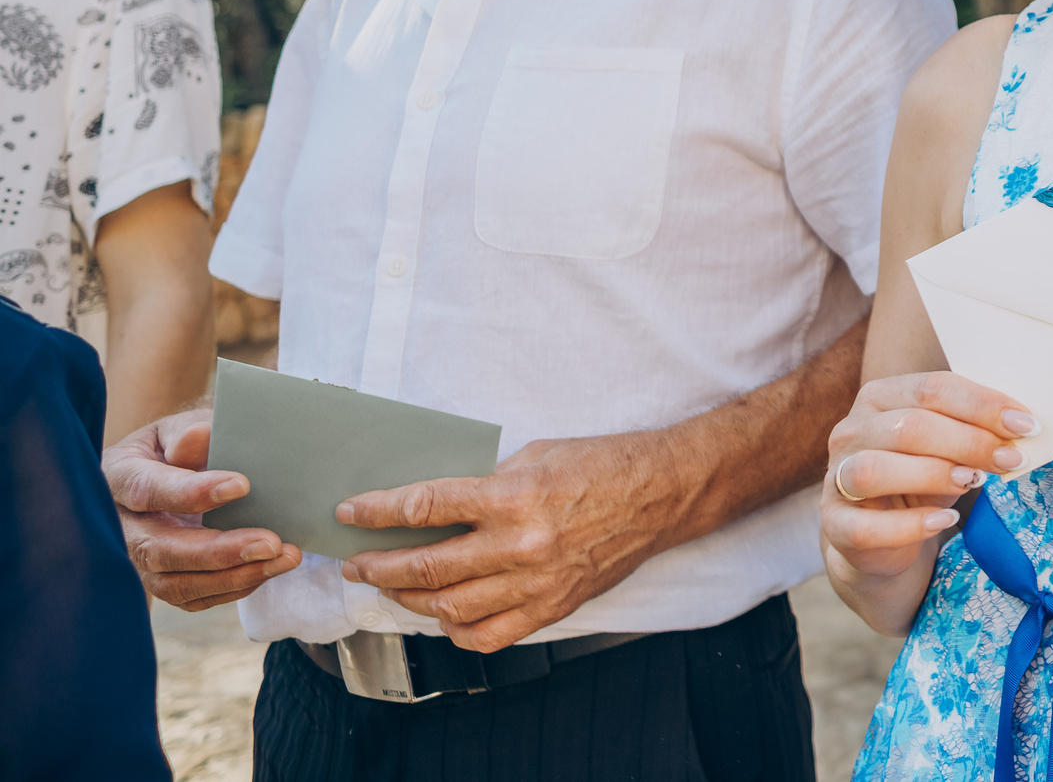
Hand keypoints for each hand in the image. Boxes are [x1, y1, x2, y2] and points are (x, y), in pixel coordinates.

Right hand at [105, 408, 303, 610]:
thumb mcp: (180, 426)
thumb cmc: (178, 444)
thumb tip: (199, 436)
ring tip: (283, 559)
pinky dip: (233, 587)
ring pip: (173, 584)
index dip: (189, 492)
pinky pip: (191, 597)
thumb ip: (191, 432)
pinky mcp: (161, 579)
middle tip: (270, 543)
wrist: (169, 469)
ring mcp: (138, 559)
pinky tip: (269, 569)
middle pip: (157, 550)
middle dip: (216, 551)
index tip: (241, 485)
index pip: (147, 489)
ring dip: (232, 576)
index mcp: (119, 476)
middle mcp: (122, 525)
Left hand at [337, 435, 673, 652]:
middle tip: (356, 561)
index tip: (351, 513)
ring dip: (409, 599)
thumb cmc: (604, 465)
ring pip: (449, 607)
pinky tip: (444, 613)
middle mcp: (521, 545)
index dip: (378, 511)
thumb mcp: (537, 455)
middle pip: (427, 567)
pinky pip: (488, 634)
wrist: (662, 494)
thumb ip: (486, 483)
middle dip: (379, 566)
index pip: (426, 507)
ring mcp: (537, 583)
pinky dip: (456, 628)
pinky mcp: (552, 607)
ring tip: (392, 586)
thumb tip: (434, 504)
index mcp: (515, 495)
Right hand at [819, 372, 1036, 588]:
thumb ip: (973, 431)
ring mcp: (836, 478)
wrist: (878, 539)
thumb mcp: (948, 449)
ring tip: (973, 482)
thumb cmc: (919, 480)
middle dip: (970, 441)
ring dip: (934, 474)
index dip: (982, 405)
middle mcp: (851, 431)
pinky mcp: (834, 524)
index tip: (1026, 424)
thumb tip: (1023, 427)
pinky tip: (944, 523)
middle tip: (1012, 458)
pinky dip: (909, 525)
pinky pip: (866, 526)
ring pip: (877, 470)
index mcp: (880, 397)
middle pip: (910, 427)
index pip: (932, 389)